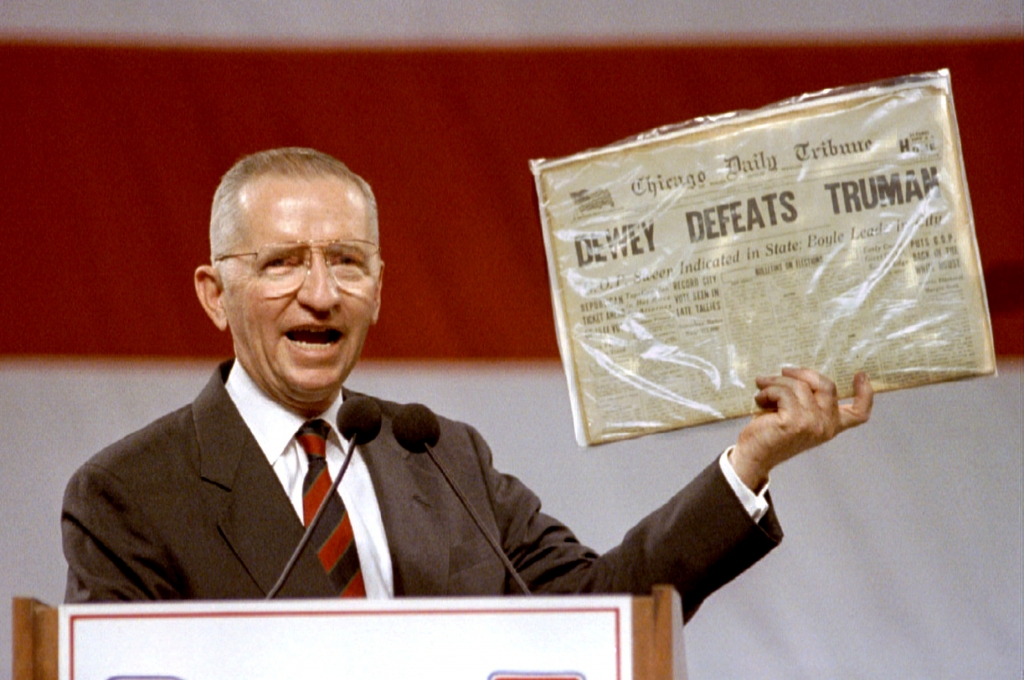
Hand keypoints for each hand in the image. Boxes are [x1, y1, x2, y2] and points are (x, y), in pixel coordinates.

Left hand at [730, 368, 872, 490]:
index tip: (860, 375)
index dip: (865, 393)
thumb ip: (809, 401)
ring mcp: (813, 424)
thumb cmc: (773, 432)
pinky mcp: (795, 422)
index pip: (859, 414)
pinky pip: (783, 393)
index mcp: (832, 425)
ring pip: (800, 386)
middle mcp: (827, 426)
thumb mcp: (798, 415)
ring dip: (777, 382)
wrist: (754, 456)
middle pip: (827, 386)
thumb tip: (800, 372)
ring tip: (763, 386)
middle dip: (803, 373)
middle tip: (783, 371)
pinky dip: (768, 391)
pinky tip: (760, 399)